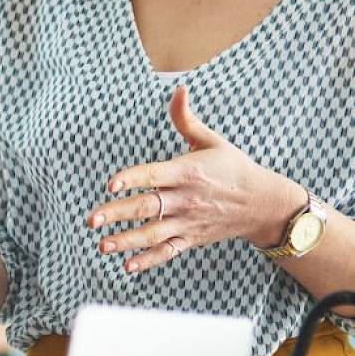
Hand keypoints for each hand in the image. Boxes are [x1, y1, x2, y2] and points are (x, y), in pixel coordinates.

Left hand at [87, 86, 302, 272]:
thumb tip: (178, 89)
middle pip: (148, 207)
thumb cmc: (233, 168)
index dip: (132, 179)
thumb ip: (186, 119)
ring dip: (126, 241)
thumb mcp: (212, 141)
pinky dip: (149, 260)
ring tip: (102, 245)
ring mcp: (188, 221)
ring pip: (154, 234)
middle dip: (118, 214)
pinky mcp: (192, 238)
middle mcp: (186, 198)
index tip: (110, 184)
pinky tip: (128, 265)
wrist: (264, 203)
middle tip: (91, 219)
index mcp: (187, 171)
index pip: (154, 175)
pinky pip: (169, 252)